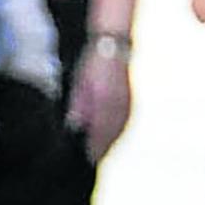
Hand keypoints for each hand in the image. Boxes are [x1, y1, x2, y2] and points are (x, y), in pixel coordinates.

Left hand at [66, 45, 131, 162]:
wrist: (113, 43)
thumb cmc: (93, 62)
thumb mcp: (79, 84)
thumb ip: (79, 106)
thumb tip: (75, 126)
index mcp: (106, 103)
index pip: (100, 132)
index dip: (94, 148)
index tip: (87, 160)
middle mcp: (119, 105)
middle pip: (111, 133)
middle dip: (103, 147)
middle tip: (93, 159)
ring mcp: (127, 101)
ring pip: (119, 127)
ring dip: (111, 140)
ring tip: (102, 150)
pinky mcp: (128, 98)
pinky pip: (124, 119)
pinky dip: (117, 129)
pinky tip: (112, 132)